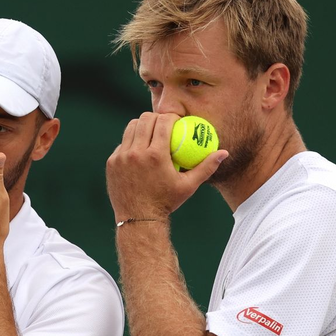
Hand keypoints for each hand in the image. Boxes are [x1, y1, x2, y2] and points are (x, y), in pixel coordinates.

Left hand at [105, 112, 227, 222]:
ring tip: (150, 131)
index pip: (163, 122)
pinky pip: (122, 144)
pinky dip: (132, 143)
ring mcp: (122, 157)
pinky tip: (139, 148)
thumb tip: (224, 153)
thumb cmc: (167, 202)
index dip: (171, 117)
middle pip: (146, 119)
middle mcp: (136, 153)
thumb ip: (206, 167)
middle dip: (156, 117)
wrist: (139, 219)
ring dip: (142, 126)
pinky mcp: (112, 163)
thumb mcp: (189, 186)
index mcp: (156, 155)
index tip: (176, 121)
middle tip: (163, 123)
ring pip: (131, 128)